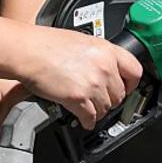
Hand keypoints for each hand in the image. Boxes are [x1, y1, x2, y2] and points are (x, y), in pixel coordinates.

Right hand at [19, 27, 141, 129]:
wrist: (27, 50)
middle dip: (109, 99)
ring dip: (97, 111)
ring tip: (87, 108)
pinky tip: (83, 119)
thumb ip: (96, 55)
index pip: (135, 71)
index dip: (131, 84)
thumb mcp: (80, 41)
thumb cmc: (45, 43)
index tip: (127, 88)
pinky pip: (91, 117)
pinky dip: (87, 121)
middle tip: (99, 99)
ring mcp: (93, 84)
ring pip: (106, 108)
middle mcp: (103, 67)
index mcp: (106, 49)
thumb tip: (102, 68)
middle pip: (119, 94)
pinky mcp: (79, 98)